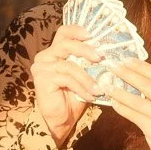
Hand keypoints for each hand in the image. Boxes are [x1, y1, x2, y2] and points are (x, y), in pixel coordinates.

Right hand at [29, 22, 103, 145]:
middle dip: (85, 50)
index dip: (77, 30)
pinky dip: (81, 87)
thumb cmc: (74, 96)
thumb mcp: (86, 75)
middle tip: (100, 58)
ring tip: (99, 89)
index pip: (64, 32)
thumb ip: (91, 62)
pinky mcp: (41, 78)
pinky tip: (90, 96)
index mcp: (56, 51)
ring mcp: (41, 67)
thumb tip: (110, 51)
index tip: (93, 35)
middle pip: (65, 44)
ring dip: (87, 78)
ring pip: (69, 64)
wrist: (63, 119)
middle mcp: (45, 56)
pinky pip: (66, 78)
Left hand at [100, 59, 150, 149]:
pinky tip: (113, 103)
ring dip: (119, 91)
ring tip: (105, 85)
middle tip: (111, 66)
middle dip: (127, 73)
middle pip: (146, 83)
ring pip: (138, 100)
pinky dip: (122, 108)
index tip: (125, 58)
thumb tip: (137, 81)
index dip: (140, 65)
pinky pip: (135, 116)